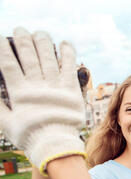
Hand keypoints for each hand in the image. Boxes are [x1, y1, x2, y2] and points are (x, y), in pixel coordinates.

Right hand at [0, 27, 85, 174]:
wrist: (55, 146)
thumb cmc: (29, 136)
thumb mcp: (6, 123)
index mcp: (19, 93)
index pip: (9, 65)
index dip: (5, 50)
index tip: (2, 38)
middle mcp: (37, 86)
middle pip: (29, 57)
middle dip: (24, 41)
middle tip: (22, 30)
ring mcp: (55, 87)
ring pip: (48, 59)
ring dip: (44, 43)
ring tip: (40, 33)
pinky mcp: (72, 91)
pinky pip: (69, 68)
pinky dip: (68, 55)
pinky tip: (66, 44)